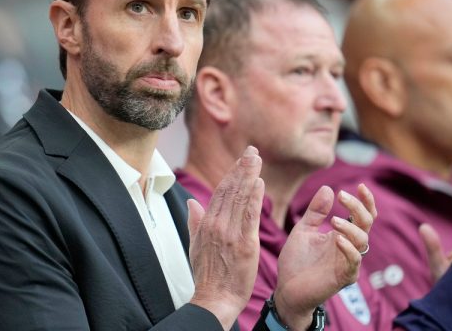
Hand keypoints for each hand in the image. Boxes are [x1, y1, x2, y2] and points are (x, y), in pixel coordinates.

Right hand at [187, 146, 264, 329]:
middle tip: (252, 150)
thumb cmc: (207, 276)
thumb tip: (192, 202)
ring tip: (256, 159)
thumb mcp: (195, 246)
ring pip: (239, 198)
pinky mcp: (244, 244)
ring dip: (249, 175)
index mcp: (206, 224)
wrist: (214, 299)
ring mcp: (230, 233)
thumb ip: (195, 222)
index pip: (220, 192)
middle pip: (230, 190)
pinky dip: (254, 197)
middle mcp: (217, 225)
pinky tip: (259, 183)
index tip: (241, 159)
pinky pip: (249, 215)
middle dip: (242, 168)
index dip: (231, 174)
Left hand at [274, 184, 376, 329]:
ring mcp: (348, 262)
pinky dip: (348, 248)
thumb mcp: (303, 230)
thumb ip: (316, 212)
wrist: (287, 289)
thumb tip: (328, 188)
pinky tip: (337, 239)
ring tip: (334, 220)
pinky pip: (353, 261)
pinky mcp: (344, 277)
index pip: (362, 215)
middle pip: (366, 223)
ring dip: (350, 227)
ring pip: (363, 240)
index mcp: (341, 234)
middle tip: (343, 195)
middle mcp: (348, 246)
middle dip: (358, 207)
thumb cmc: (296, 261)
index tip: (360, 185)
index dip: (365, 201)